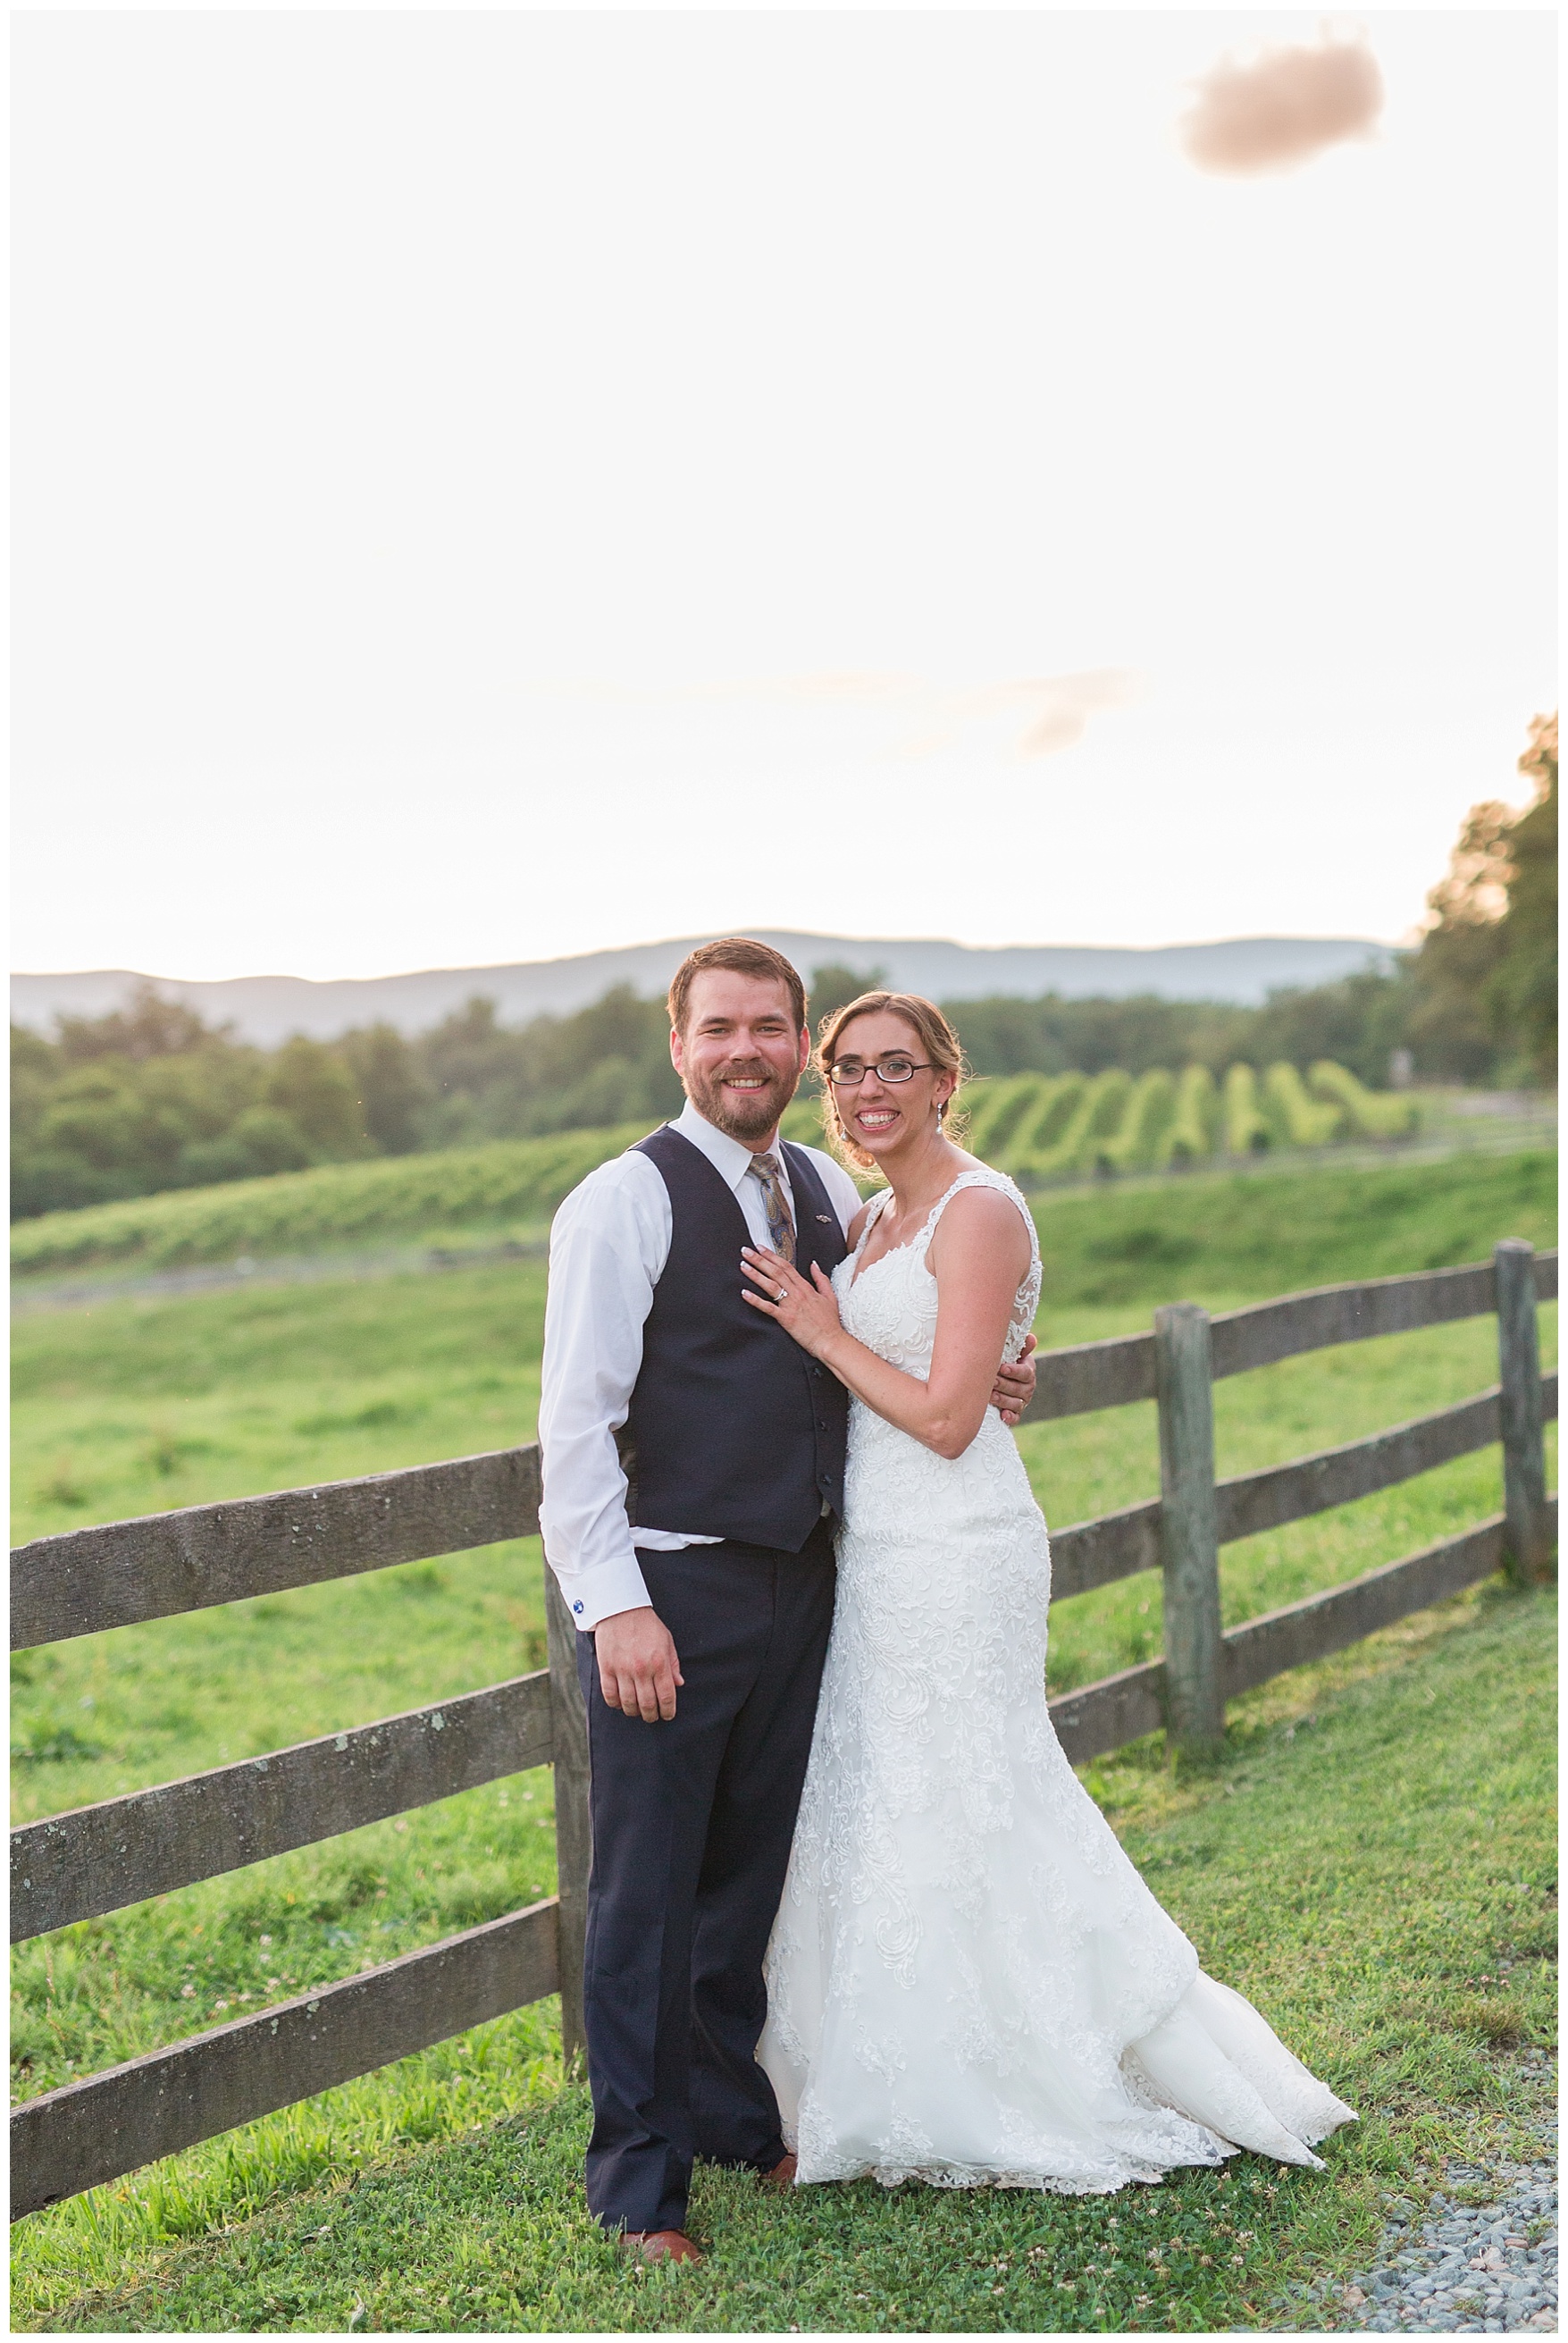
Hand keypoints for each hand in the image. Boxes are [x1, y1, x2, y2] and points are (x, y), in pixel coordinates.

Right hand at [594, 1605, 683, 1721]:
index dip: (668, 1711)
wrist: (620, 1608)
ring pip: (628, 1703)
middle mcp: (641, 1669)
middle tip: (652, 1716)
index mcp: (659, 1663)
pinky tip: (620, 1703)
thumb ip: (673, 1664)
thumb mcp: (666, 1640)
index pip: (666, 1696)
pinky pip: (610, 1695)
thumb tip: (678, 1684)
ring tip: (637, 1711)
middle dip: (651, 1715)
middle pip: (647, 1704)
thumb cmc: (646, 1624)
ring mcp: (622, 1669)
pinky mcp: (606, 1668)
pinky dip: (616, 1704)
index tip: (667, 1715)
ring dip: (634, 1712)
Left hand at [740, 1246, 844, 1359]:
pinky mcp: (786, 1319)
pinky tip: (744, 1293)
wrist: (830, 1341)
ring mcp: (791, 1305)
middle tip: (746, 1251)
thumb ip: (821, 1278)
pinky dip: (755, 1300)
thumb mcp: (830, 1296)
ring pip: (770, 1285)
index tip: (760, 1248)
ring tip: (743, 1266)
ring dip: (755, 1274)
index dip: (772, 1256)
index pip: (786, 1266)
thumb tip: (814, 1264)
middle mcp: (797, 1293)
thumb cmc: (830, 1322)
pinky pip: (768, 1307)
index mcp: (805, 1287)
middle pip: (775, 1272)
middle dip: (759, 1260)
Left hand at [992, 1331, 1037, 1426]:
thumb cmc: (1001, 1361)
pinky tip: (1003, 1416)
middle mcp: (1027, 1387)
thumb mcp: (1010, 1352)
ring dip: (1004, 1400)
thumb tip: (1031, 1338)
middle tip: (992, 1381)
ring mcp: (1021, 1402)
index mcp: (1027, 1371)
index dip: (1015, 1371)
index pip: (1026, 1372)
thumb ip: (1020, 1345)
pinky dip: (1010, 1417)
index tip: (1002, 1368)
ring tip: (991, 1396)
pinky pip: (1015, 1418)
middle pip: (1020, 1389)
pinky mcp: (1014, 1414)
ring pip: (1016, 1403)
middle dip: (1005, 1385)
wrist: (994, 1378)